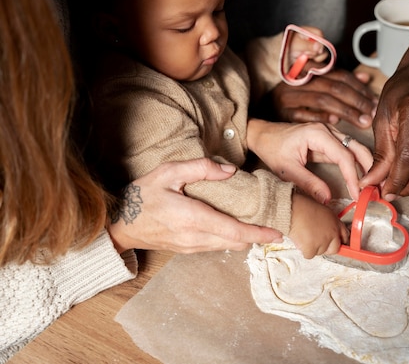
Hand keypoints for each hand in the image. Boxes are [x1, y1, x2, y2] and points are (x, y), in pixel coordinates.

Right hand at [107, 158, 282, 252]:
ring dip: (244, 237)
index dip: (258, 234)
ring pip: (227, 246)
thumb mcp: (168, 173)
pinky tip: (235, 226)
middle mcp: (194, 238)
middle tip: (273, 223)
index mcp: (192, 218)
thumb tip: (230, 171)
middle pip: (236, 242)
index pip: (233, 231)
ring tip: (259, 224)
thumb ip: (200, 168)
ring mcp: (191, 247)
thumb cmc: (142, 195)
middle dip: (257, 235)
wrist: (120, 224)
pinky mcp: (188, 250)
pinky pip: (216, 247)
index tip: (277, 233)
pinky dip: (230, 239)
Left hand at [247, 119, 372, 202]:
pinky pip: (349, 153)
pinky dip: (357, 166)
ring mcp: (331, 134)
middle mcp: (328, 131)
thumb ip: (308, 183)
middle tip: (375, 191)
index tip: (358, 195)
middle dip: (369, 169)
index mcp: (318, 134)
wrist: (262, 135)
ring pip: (356, 150)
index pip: (345, 156)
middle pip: (358, 148)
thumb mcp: (287, 169)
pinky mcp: (330, 141)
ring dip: (366, 168)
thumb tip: (328, 199)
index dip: (353, 177)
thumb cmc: (272, 148)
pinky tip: (362, 180)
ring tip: (372, 187)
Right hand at [265, 69, 377, 127]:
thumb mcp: (316, 86)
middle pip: (333, 87)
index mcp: (308, 70)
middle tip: (372, 113)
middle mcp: (298, 80)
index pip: (339, 75)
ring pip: (322, 99)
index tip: (374, 100)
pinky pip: (305, 114)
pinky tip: (337, 123)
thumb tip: (365, 76)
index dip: (359, 87)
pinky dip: (321, 117)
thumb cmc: (295, 101)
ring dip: (346, 111)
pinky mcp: (282, 113)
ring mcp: (288, 96)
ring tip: (362, 121)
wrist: (264, 116)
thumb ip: (339, 80)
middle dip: (357, 101)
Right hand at [289, 193, 348, 258]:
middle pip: (334, 249)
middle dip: (326, 248)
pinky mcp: (312, 248)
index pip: (345, 236)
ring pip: (320, 252)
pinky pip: (309, 255)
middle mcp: (332, 233)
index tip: (335, 244)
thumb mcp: (323, 210)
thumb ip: (328, 221)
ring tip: (305, 236)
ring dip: (312, 248)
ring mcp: (323, 241)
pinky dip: (304, 250)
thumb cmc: (304, 206)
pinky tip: (301, 240)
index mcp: (336, 222)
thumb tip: (325, 229)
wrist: (293, 209)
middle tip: (316, 242)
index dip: (339, 241)